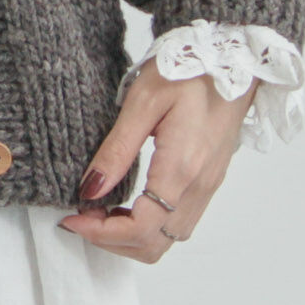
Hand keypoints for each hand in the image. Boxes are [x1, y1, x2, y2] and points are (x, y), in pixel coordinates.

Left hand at [56, 58, 258, 261]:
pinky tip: (126, 204)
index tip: (72, 219)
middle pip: (154, 245)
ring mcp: (208, 188)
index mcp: (181, 169)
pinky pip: (178, 223)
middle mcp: (198, 188)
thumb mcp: (142, 102)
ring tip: (100, 210)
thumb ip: (116, 150)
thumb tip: (89, 190)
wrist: (232, 59)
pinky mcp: (209, 182)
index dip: (101, 233)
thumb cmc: (188, 72)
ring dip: (130, 237)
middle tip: (82, 217)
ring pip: (167, 239)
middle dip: (112, 240)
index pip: (140, 229)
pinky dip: (148, 226)